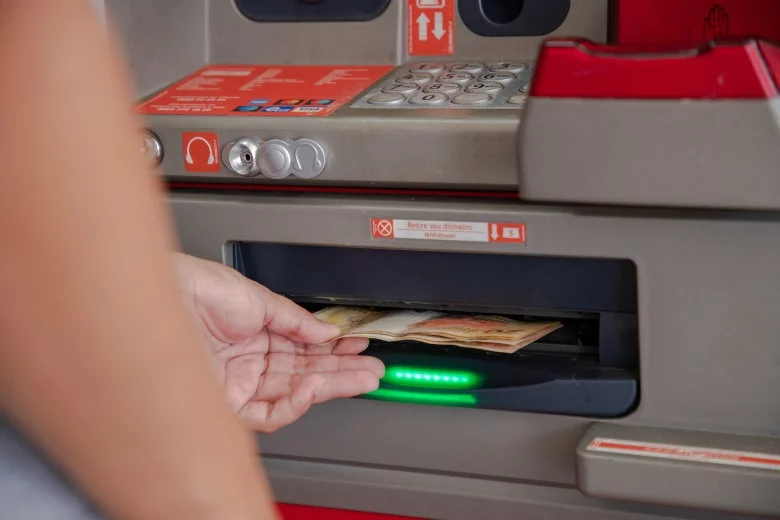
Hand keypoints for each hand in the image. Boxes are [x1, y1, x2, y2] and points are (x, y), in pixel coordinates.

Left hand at [174, 254, 383, 431]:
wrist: (169, 294)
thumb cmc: (199, 289)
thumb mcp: (260, 298)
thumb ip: (296, 320)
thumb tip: (327, 331)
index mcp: (258, 335)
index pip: (305, 351)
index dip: (336, 350)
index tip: (360, 346)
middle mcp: (249, 362)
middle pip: (305, 374)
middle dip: (343, 373)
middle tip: (371, 371)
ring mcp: (239, 383)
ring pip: (293, 394)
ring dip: (329, 387)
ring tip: (358, 378)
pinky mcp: (226, 403)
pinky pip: (268, 412)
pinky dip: (296, 402)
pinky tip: (315, 386)